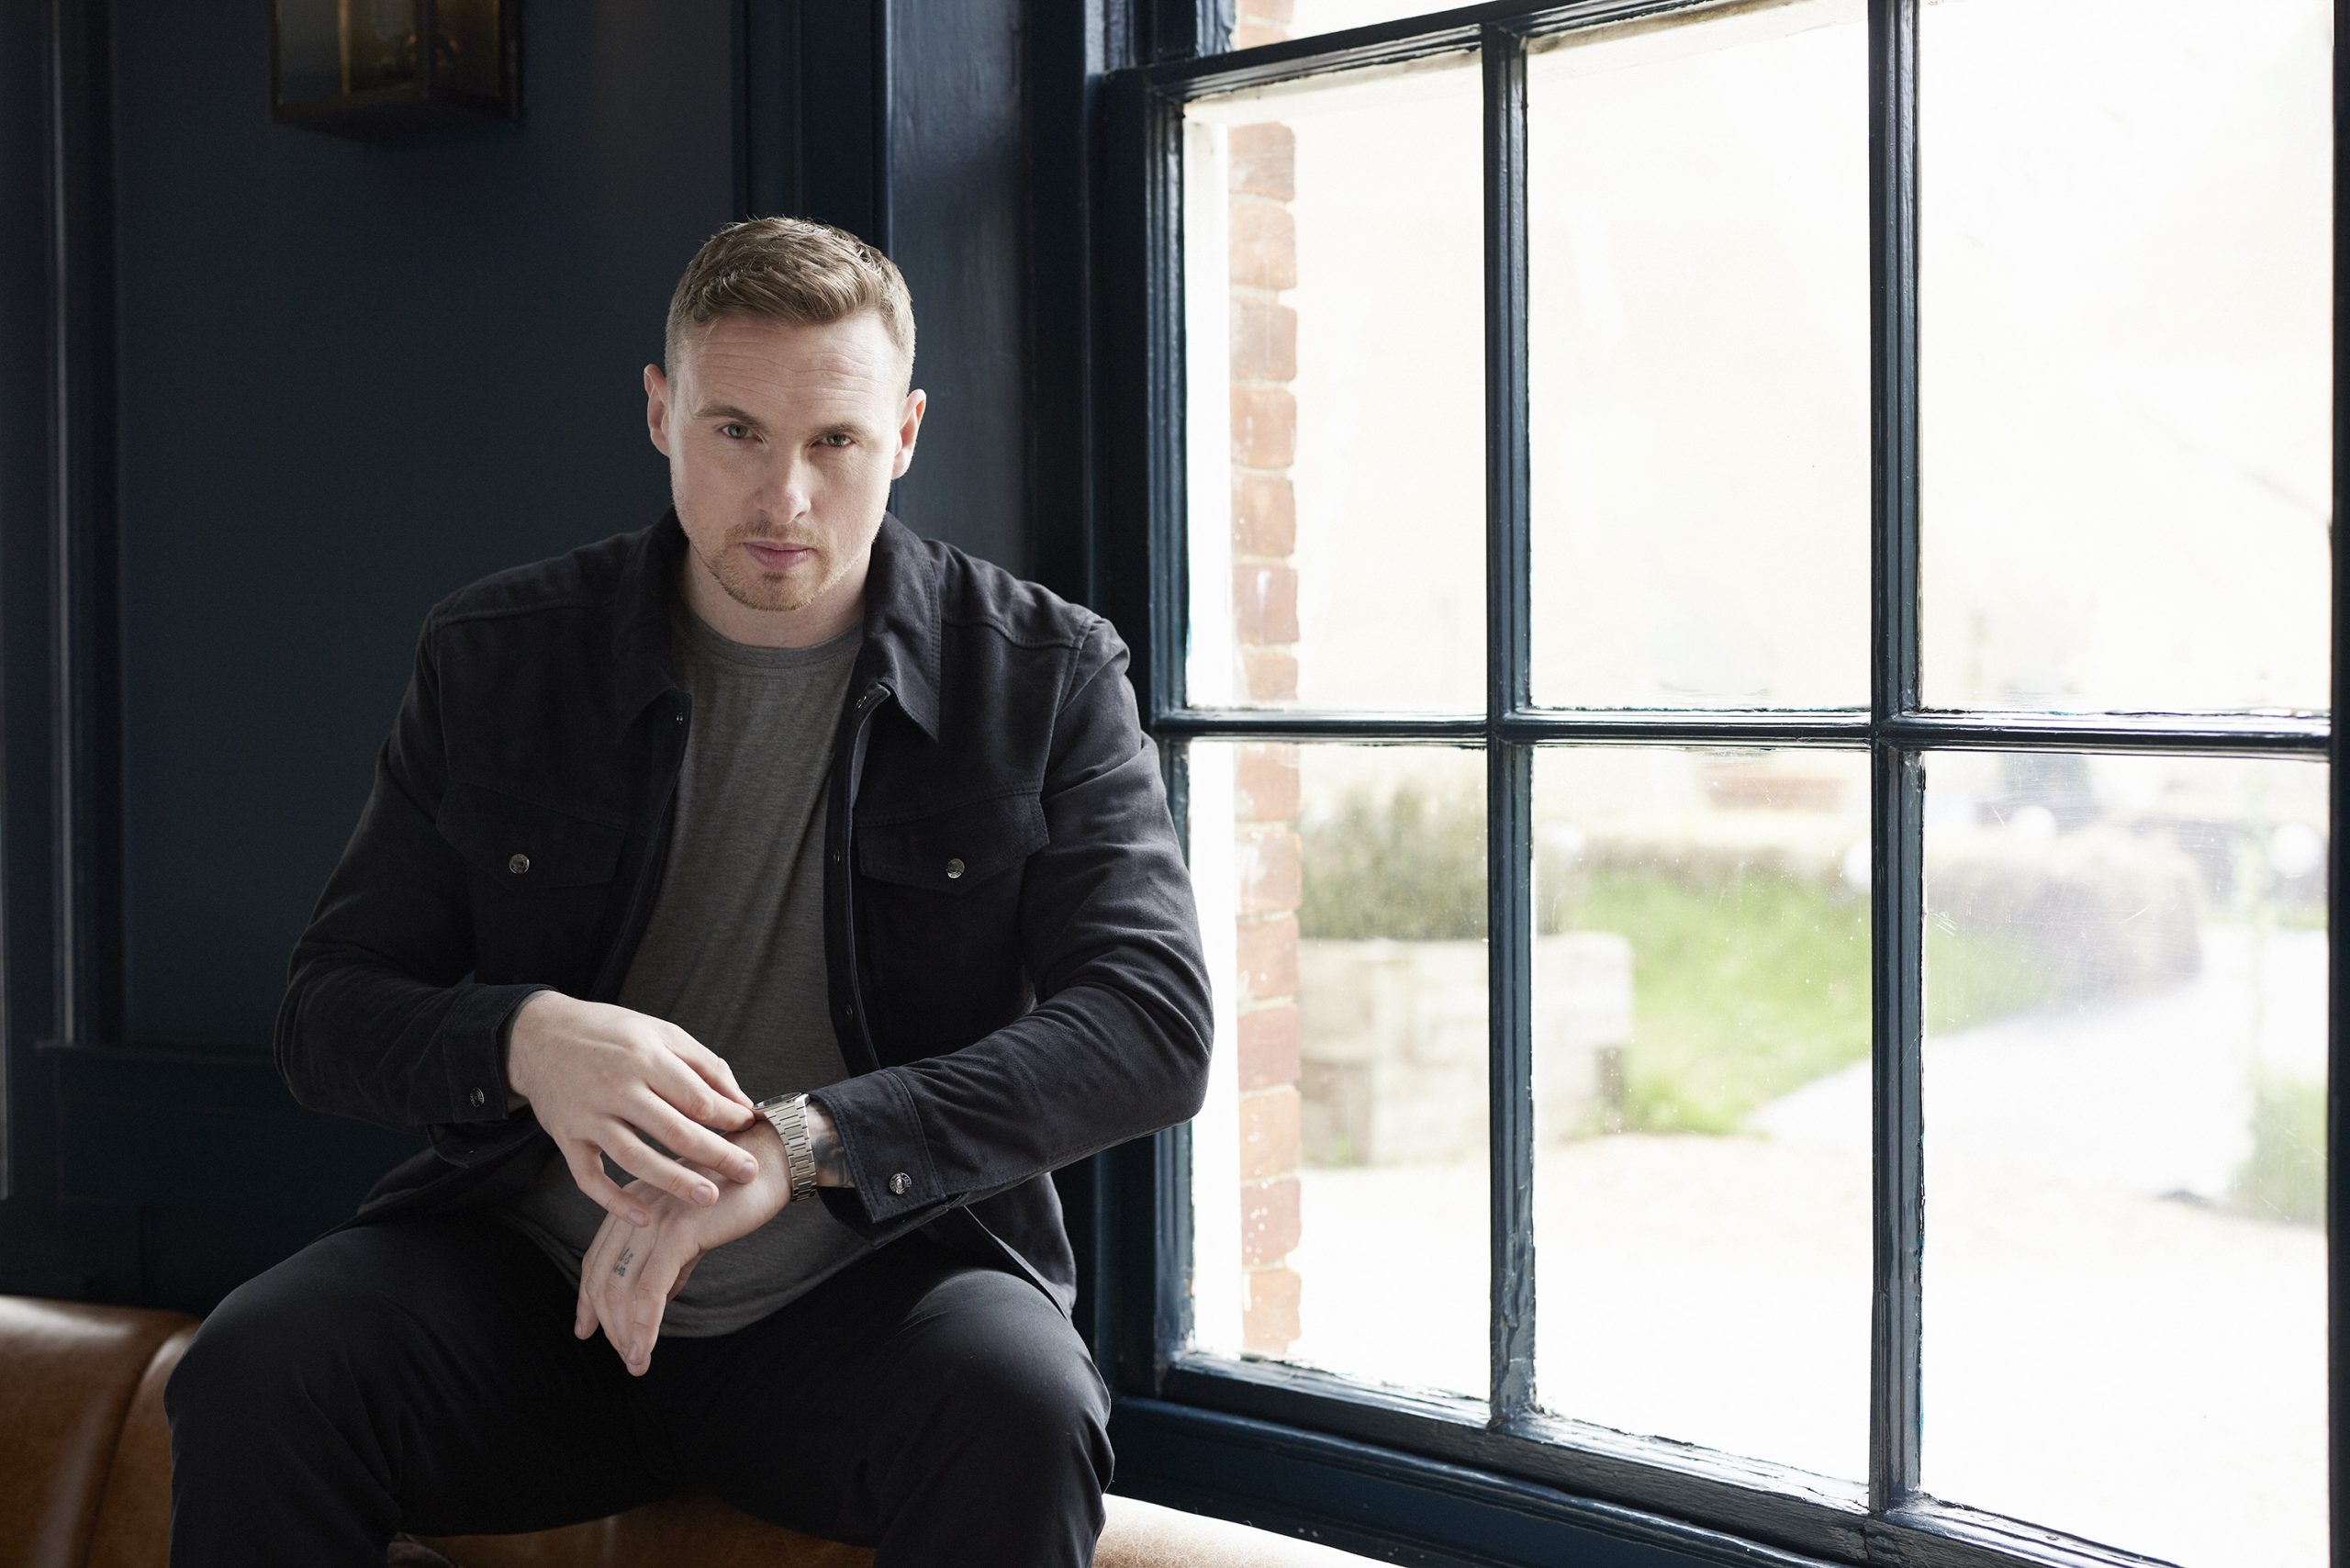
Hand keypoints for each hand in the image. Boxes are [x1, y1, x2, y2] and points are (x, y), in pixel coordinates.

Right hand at [506, 991, 761, 1226]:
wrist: (539, 1035)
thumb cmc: (610, 1033)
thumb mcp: (660, 1032)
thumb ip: (705, 1065)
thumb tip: (743, 1104)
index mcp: (644, 1057)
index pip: (695, 1097)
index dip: (727, 1116)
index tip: (749, 1128)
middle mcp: (615, 1087)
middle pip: (673, 1130)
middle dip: (716, 1154)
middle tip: (748, 1173)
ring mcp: (587, 1115)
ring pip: (635, 1157)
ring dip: (674, 1181)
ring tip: (709, 1198)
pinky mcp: (566, 1137)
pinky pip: (589, 1177)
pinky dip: (614, 1201)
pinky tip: (645, 1217)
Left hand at [573, 1119, 793, 1373]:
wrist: (773, 1161)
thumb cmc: (740, 1191)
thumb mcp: (694, 1228)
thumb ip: (671, 1261)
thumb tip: (658, 1300)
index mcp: (635, 1203)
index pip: (597, 1258)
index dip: (588, 1299)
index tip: (587, 1329)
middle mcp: (637, 1209)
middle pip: (602, 1276)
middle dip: (607, 1322)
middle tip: (623, 1355)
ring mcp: (654, 1220)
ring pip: (621, 1289)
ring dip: (623, 1333)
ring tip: (634, 1362)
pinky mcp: (677, 1233)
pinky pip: (649, 1290)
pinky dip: (642, 1327)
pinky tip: (643, 1352)